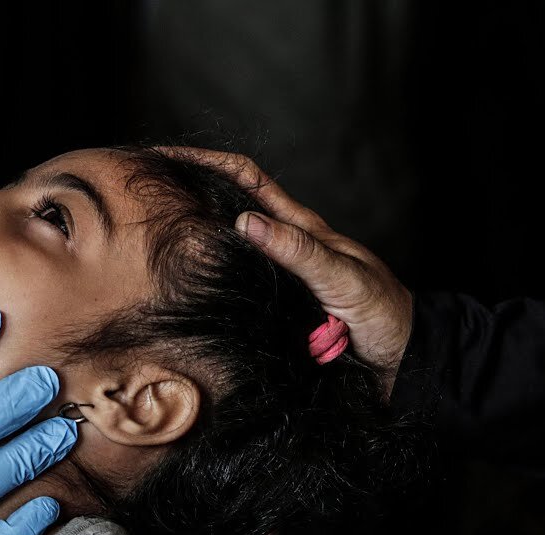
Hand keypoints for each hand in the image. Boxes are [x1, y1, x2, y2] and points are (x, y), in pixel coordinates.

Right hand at [159, 149, 413, 392]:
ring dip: (190, 257)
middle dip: (185, 206)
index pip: (247, 182)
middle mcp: (281, 253)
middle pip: (224, 219)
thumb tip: (244, 220)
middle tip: (140, 202)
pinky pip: (230, 304)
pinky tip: (181, 300)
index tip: (168, 158)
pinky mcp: (268, 318)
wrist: (404, 364)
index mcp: (301, 230)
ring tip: (146, 249)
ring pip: (222, 264)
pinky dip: (208, 298)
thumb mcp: (344, 279)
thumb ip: (298, 252)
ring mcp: (273, 286)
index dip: (208, 164)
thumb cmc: (384, 315)